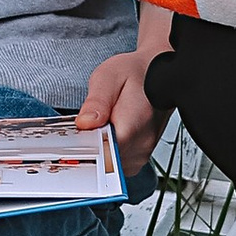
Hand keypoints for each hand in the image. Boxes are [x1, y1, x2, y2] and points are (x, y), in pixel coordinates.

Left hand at [74, 1, 175, 170]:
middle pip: (103, 160)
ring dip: (101, 147)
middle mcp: (141, 144)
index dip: (85, 144)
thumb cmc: (135, 72)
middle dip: (92, 144)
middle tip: (92, 121)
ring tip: (104, 122)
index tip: (78, 132)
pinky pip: (117, 162)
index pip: (101, 153)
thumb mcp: (109, 76)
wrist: (157, 72)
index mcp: (133, 126)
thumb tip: (85, 123)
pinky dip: (109, 149)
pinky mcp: (140, 155)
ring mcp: (142, 152)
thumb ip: (96, 101)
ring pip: (109, 163)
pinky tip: (110, 130)